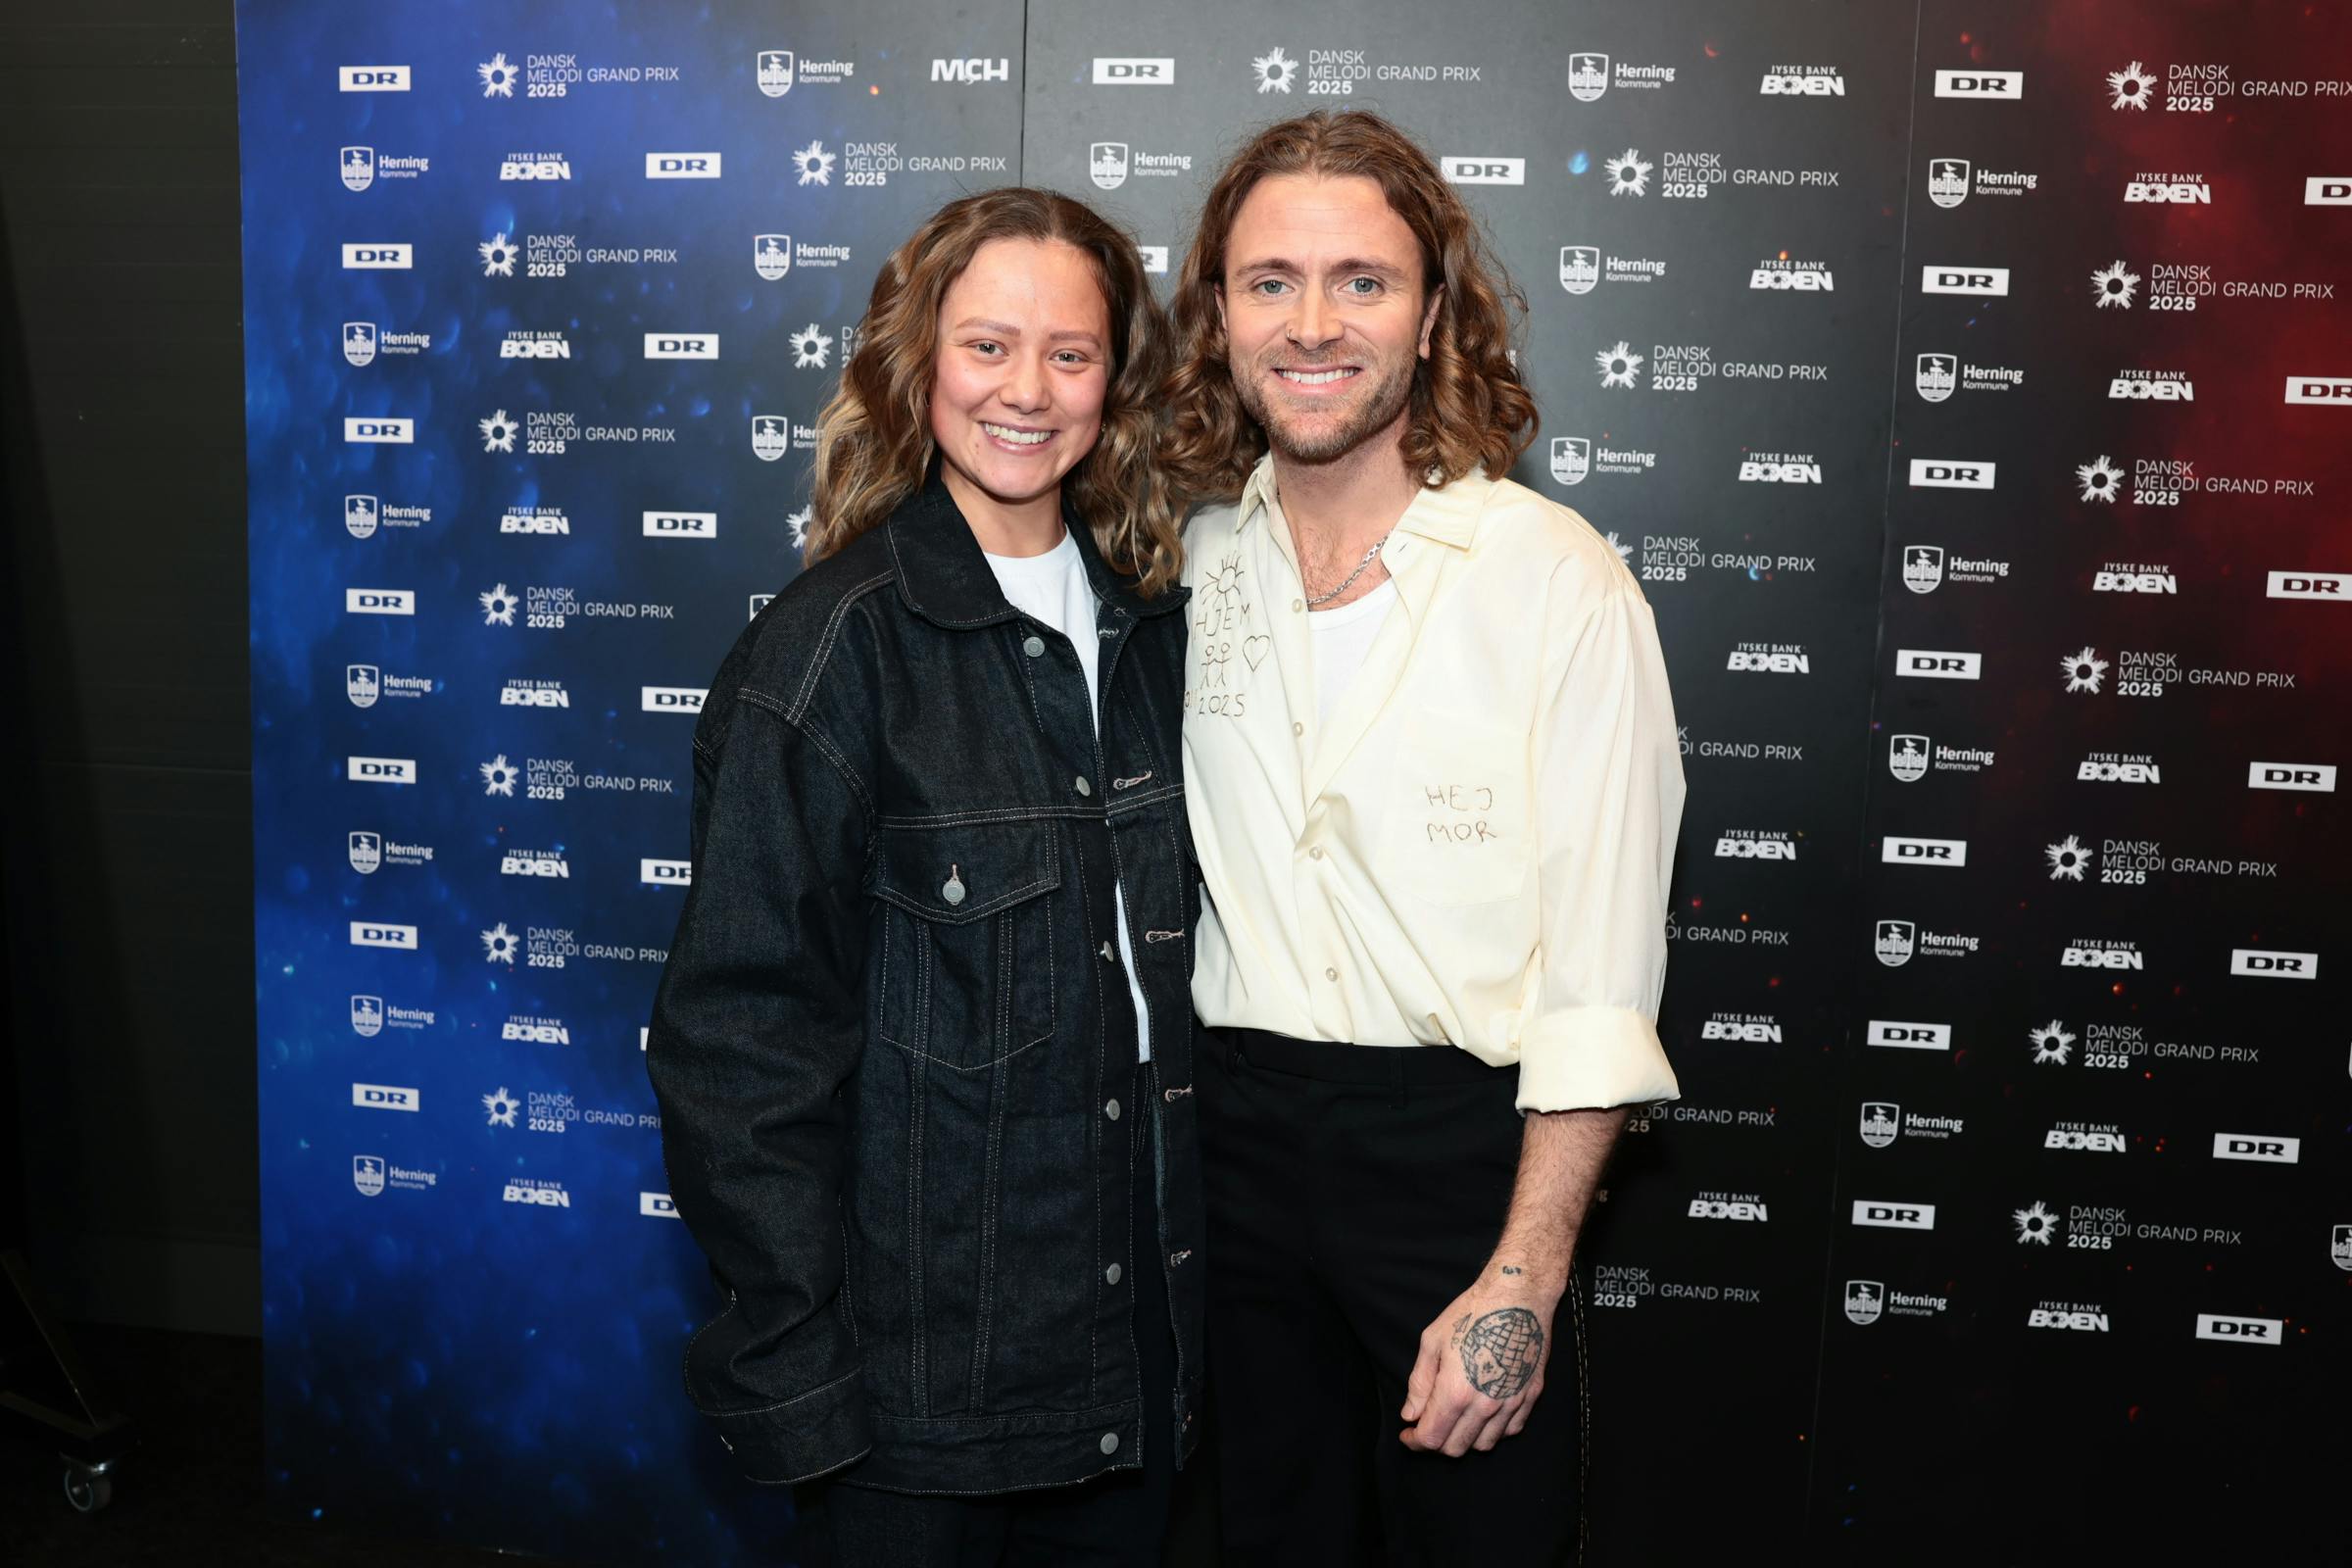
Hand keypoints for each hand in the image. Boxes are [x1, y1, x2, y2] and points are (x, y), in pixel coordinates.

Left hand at [1398, 1274, 1553, 1455]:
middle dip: (1437, 1442)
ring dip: (1465, 1439)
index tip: (1408, 1434)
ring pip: (1484, 1445)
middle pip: (1456, 1447)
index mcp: (1456, 1392)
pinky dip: (1493, 1431)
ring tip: (1456, 1419)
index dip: (1415, 1441)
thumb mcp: (1432, 1341)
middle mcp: (1485, 1405)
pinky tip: (1483, 1414)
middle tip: (1429, 1424)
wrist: (1518, 1296)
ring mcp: (1511, 1403)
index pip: (1432, 1438)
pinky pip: (1510, 1430)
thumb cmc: (1471, 1313)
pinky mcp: (1530, 1396)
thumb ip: (1419, 1384)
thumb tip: (1410, 1414)